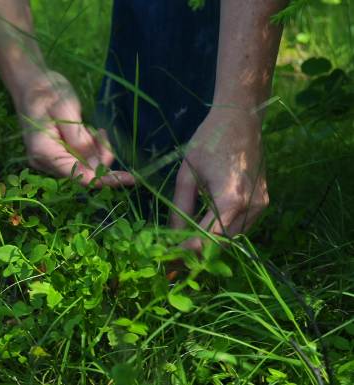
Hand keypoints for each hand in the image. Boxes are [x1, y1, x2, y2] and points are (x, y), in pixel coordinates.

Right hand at [15, 71, 133, 186]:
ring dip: (95, 151)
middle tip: (103, 134)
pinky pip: (78, 159)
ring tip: (95, 130)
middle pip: (83, 172)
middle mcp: (44, 161)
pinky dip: (89, 149)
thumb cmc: (47, 91)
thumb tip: (96, 166)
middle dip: (100, 157)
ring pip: (83, 166)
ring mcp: (48, 160)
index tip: (128, 177)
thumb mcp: (67, 110)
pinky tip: (90, 133)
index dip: (104, 178)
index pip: (78, 175)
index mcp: (44, 151)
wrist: (30, 84)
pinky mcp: (54, 155)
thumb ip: (80, 140)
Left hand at [170, 108, 268, 248]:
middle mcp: (250, 207)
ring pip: (233, 239)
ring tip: (184, 247)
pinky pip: (241, 227)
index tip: (169, 263)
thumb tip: (171, 236)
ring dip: (211, 245)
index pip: (206, 239)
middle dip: (197, 254)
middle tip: (173, 261)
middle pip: (222, 245)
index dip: (187, 253)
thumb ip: (180, 207)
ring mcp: (260, 206)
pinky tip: (203, 229)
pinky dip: (223, 232)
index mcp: (230, 199)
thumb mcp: (187, 174)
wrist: (241, 118)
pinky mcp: (263, 202)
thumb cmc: (209, 141)